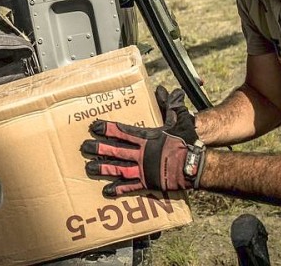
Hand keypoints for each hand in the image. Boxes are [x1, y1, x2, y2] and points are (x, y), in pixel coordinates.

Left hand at [81, 86, 204, 196]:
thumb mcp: (180, 120)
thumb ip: (171, 106)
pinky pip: (130, 187)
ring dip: (103, 168)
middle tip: (84, 147)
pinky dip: (118, 189)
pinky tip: (106, 190)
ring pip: (118, 168)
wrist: (196, 165)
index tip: (94, 126)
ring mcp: (143, 169)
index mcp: (147, 137)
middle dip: (98, 148)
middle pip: (115, 150)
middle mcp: (141, 153)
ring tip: (89, 168)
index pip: (122, 131)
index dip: (107, 129)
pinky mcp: (148, 183)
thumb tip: (166, 90)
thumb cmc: (187, 142)